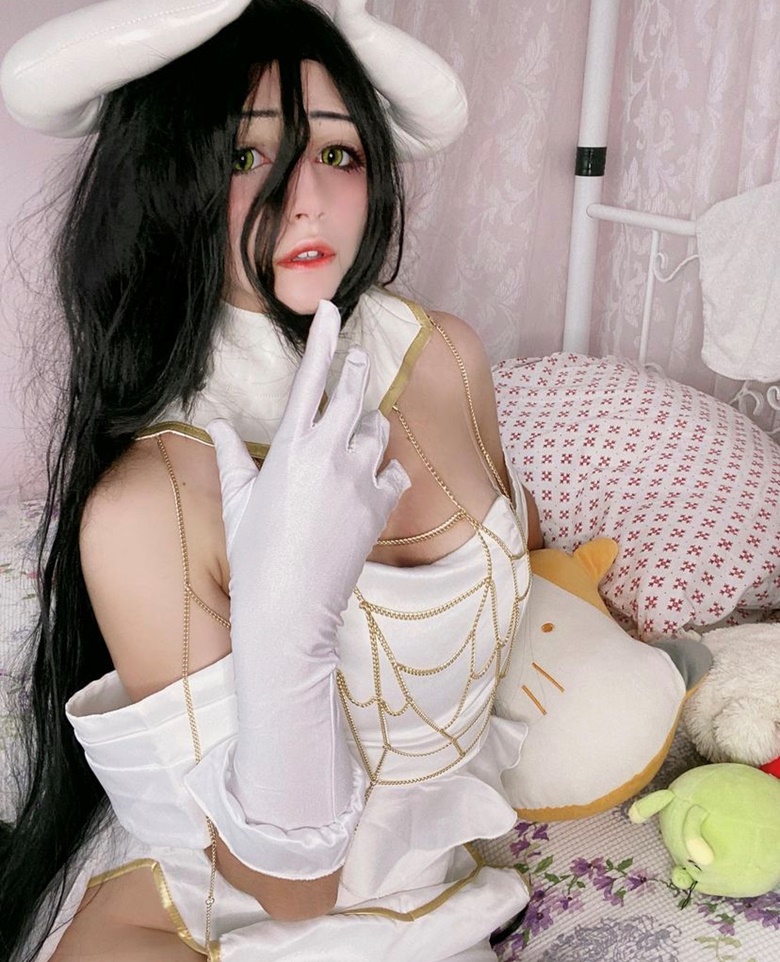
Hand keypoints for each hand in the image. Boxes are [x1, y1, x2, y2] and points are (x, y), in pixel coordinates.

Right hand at [186, 301, 407, 873]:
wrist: (289, 610)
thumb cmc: (253, 555)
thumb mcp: (235, 503)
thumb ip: (230, 457)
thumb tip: (215, 423)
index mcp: (289, 447)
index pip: (310, 379)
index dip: (323, 339)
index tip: (333, 307)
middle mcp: (328, 453)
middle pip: (356, 392)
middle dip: (358, 370)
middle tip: (359, 360)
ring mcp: (358, 479)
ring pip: (379, 430)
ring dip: (372, 427)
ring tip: (360, 438)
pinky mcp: (381, 508)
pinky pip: (395, 474)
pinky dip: (386, 474)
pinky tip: (372, 487)